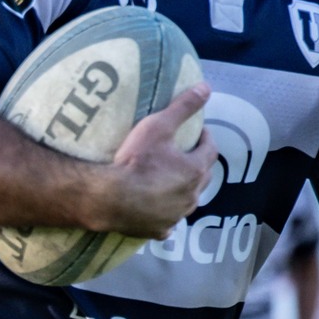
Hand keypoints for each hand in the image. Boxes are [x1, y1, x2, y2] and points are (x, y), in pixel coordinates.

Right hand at [92, 85, 216, 238]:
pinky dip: (166, 214)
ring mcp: (176, 217)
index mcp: (195, 170)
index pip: (210, 150)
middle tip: (184, 154)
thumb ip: (183, 107)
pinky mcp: (159, 231)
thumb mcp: (158, 126)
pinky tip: (157, 209)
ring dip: (183, 190)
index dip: (205, 139)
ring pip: (187, 201)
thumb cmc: (135, 160)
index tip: (197, 132)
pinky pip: (168, 222)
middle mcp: (191, 197)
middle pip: (203, 177)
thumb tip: (206, 87)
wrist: (107, 198)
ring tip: (170, 180)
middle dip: (197, 164)